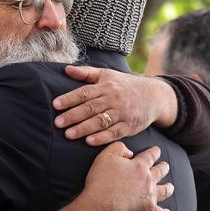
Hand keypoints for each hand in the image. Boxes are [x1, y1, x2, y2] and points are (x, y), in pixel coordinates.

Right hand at [49, 143, 172, 210]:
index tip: (157, 150)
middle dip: (164, 167)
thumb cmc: (101, 180)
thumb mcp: (106, 156)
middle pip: (160, 172)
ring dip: (168, 188)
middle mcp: (148, 179)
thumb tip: (130, 152)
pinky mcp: (148, 210)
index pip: (150, 156)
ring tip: (170, 186)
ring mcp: (150, 195)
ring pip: (164, 190)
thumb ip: (119, 148)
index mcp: (139, 166)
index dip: (154, 152)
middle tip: (165, 166)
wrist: (102, 205)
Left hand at [52, 65, 177, 145]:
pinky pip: (114, 133)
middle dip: (73, 116)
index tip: (55, 104)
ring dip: (84, 128)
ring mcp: (122, 113)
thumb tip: (66, 69)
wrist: (154, 95)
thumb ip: (86, 73)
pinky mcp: (129, 126)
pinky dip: (102, 138)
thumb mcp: (107, 75)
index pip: (85, 92)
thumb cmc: (125, 85)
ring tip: (68, 134)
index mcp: (106, 86)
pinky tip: (89, 141)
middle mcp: (113, 99)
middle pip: (90, 108)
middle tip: (57, 123)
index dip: (69, 98)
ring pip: (100, 121)